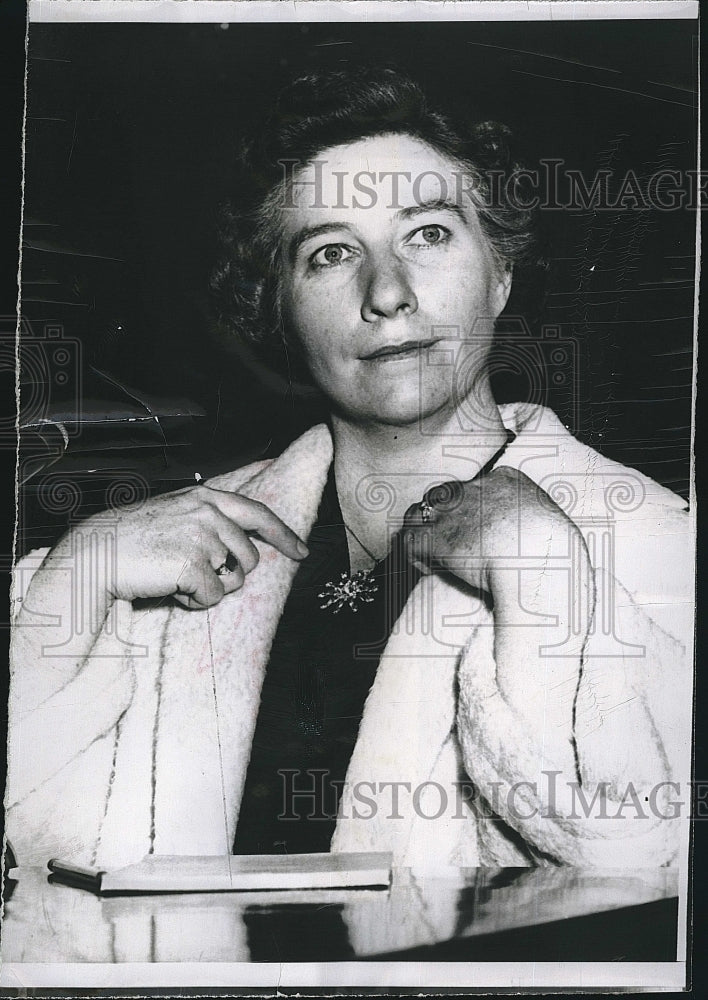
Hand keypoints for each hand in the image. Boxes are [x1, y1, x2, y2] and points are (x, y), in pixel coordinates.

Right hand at [71, 484, 308, 609]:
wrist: (96, 553)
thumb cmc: (133, 539)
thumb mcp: (175, 514)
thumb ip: (208, 520)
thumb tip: (243, 546)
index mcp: (206, 497)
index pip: (258, 514)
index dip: (284, 535)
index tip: (302, 552)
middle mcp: (209, 513)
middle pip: (250, 558)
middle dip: (230, 574)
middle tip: (193, 574)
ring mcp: (202, 537)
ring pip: (235, 580)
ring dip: (210, 587)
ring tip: (176, 576)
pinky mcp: (193, 565)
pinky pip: (213, 597)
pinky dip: (194, 602)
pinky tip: (170, 588)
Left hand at [403, 466, 577, 598]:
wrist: (542, 562)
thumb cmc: (559, 551)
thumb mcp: (552, 523)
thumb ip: (534, 523)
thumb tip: (531, 540)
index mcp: (506, 479)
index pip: (476, 486)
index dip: (471, 509)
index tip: (479, 531)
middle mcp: (474, 488)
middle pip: (445, 494)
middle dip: (445, 517)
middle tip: (454, 543)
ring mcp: (452, 511)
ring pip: (420, 511)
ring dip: (423, 531)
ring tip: (432, 555)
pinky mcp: (436, 537)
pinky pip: (410, 540)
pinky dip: (416, 556)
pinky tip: (428, 568)